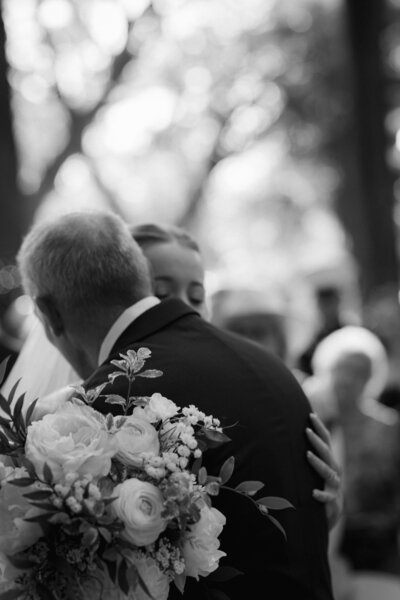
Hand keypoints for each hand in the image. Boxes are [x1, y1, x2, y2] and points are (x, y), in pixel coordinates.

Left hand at [306, 412, 342, 529]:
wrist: (330, 516)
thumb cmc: (318, 488)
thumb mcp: (313, 470)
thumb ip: (306, 454)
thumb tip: (288, 433)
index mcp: (329, 462)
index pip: (326, 441)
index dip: (320, 428)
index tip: (311, 415)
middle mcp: (334, 472)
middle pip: (326, 453)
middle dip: (316, 441)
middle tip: (306, 430)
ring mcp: (334, 487)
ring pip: (328, 473)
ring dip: (318, 464)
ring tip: (307, 455)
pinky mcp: (333, 503)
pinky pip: (327, 499)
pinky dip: (321, 495)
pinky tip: (313, 493)